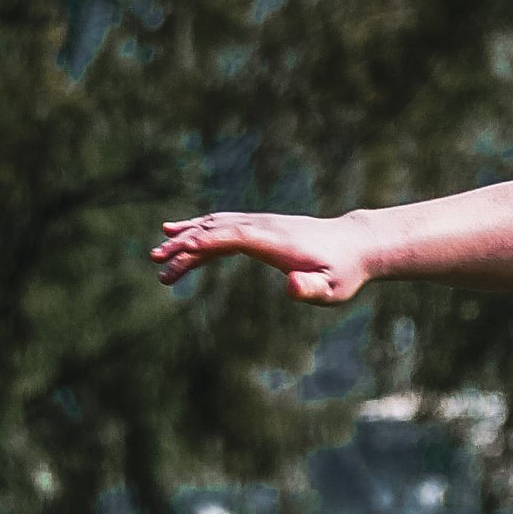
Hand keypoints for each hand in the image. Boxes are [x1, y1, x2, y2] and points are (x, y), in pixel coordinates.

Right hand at [153, 211, 369, 306]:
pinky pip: (222, 226)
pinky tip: (179, 235)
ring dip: (185, 238)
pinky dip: (198, 230)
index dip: (208, 241)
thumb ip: (311, 289)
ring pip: (215, 225)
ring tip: (158, 255)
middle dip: (185, 245)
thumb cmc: (343, 271)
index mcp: (276, 241)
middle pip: (216, 229)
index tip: (180, 250)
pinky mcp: (259, 227)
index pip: (235, 236)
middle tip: (158, 263)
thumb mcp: (332, 288)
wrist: (355, 245)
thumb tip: (291, 287)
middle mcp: (263, 227)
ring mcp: (259, 224)